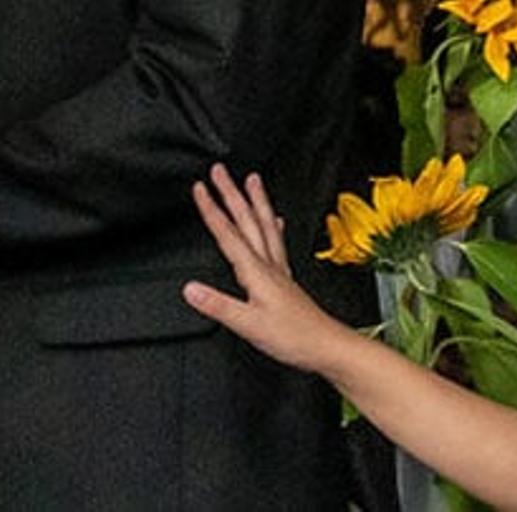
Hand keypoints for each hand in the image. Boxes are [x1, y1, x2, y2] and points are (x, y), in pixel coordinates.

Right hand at [182, 165, 351, 373]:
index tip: (200, 187)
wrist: (327, 346)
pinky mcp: (287, 279)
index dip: (212, 209)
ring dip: (257, 201)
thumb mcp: (248, 325)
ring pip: (265, 225)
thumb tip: (189, 289)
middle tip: (221, 171)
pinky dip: (274, 226)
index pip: (228, 234)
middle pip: (247, 221)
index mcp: (256, 272)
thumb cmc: (293, 337)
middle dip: (232, 193)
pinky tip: (278, 221)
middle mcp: (268, 265)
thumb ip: (217, 305)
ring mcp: (279, 270)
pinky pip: (278, 242)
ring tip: (252, 180)